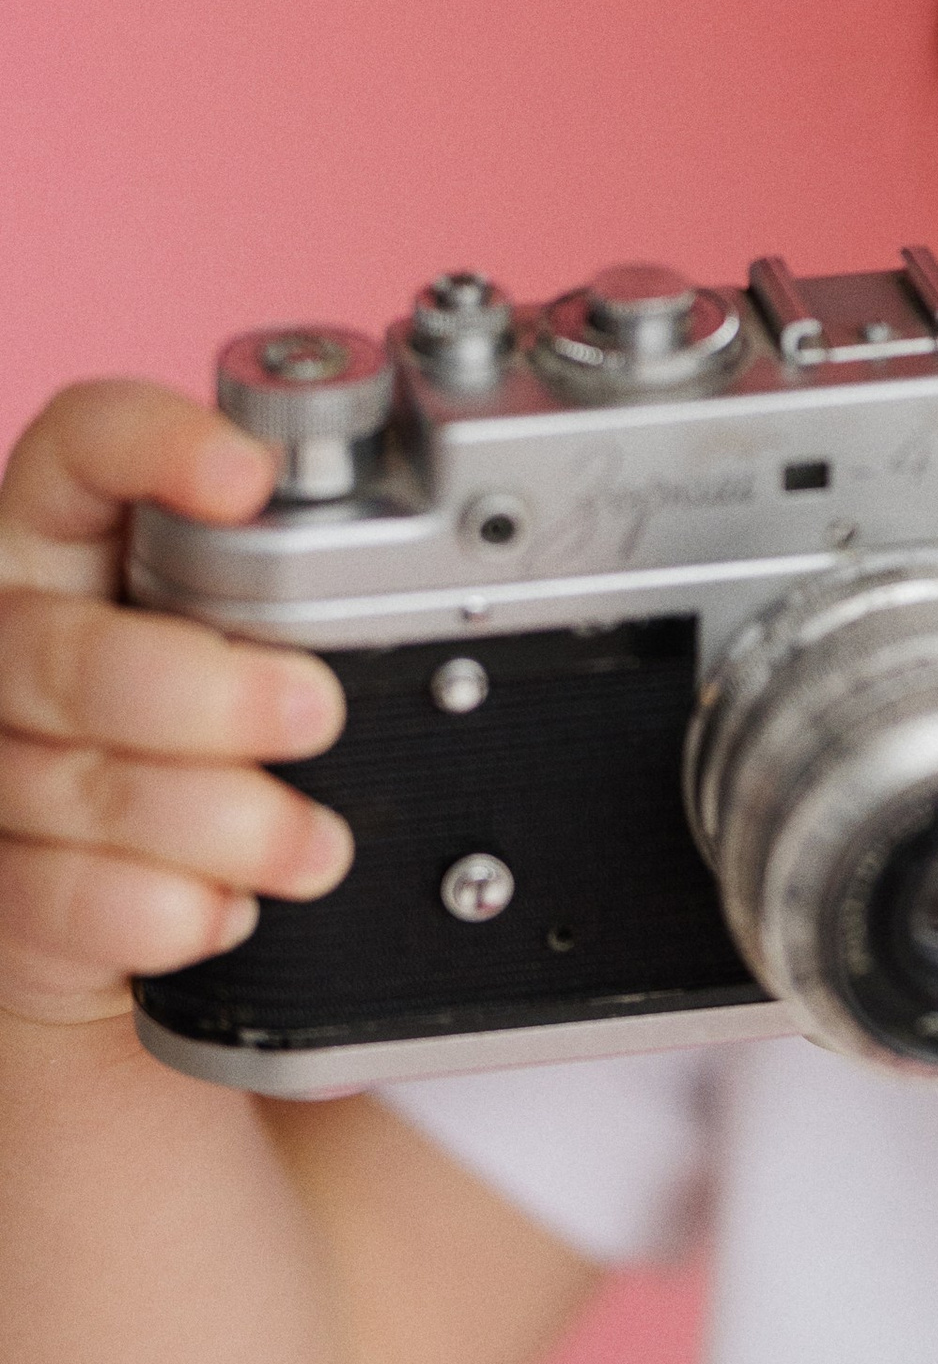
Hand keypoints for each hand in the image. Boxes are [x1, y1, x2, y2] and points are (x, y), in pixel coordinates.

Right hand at [0, 384, 350, 1031]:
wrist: (165, 917)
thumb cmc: (238, 745)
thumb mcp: (277, 639)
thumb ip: (315, 585)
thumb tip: (464, 555)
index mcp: (76, 545)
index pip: (82, 446)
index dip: (150, 447)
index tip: (249, 483)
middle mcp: (18, 640)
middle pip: (61, 648)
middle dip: (199, 691)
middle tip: (313, 711)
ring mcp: (1, 766)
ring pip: (69, 783)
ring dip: (212, 822)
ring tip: (314, 846)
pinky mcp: (2, 888)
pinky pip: (54, 898)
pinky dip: (157, 911)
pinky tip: (225, 911)